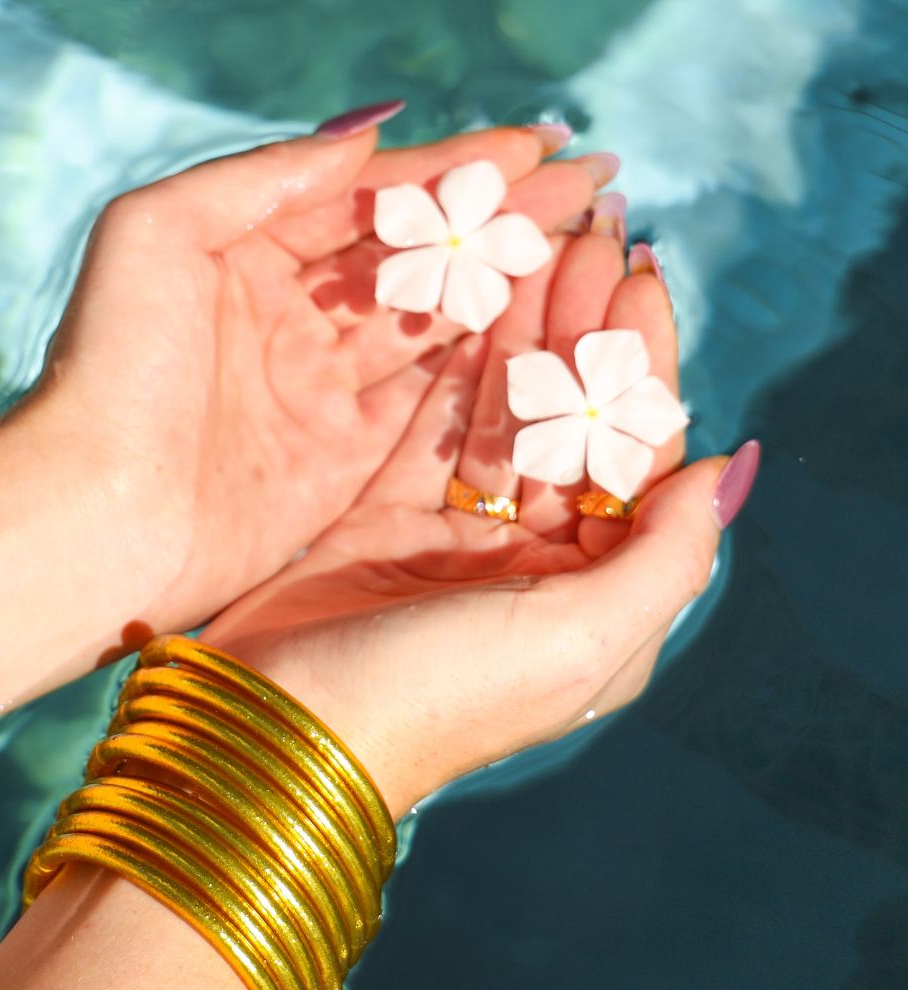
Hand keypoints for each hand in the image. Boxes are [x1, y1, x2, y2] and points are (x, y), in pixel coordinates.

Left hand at [18, 125, 597, 634]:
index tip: (538, 149)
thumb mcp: (158, 234)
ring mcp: (322, 393)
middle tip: (588, 189)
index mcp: (248, 255)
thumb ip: (263, 178)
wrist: (96, 518)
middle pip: (413, 258)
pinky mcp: (343, 461)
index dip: (454, 171)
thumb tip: (366, 133)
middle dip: (498, 223)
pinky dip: (478, 372)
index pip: (369, 199)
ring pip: (429, 327)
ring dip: (501, 288)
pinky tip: (538, 335)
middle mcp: (293, 319)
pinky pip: (425, 405)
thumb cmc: (114, 370)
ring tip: (582, 247)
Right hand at [202, 233, 728, 816]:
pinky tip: (466, 302)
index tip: (638, 278)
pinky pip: (427, 425)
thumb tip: (725, 472)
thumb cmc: (435, 697)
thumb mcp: (579, 644)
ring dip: (518, 335)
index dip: (639, 367)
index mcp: (592, 593)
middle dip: (581, 332)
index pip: (633, 459)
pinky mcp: (384, 517)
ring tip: (529, 247)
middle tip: (583, 238)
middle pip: (570, 425)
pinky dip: (448, 367)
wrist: (282, 733)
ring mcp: (455, 536)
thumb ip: (666, 560)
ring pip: (500, 414)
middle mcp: (532, 562)